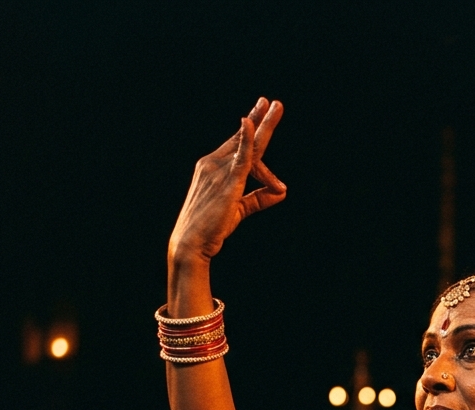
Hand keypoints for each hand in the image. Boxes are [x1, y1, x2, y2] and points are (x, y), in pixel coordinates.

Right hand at [168, 97, 286, 263]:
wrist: (192, 241)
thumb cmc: (212, 228)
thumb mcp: (239, 209)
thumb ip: (259, 198)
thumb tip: (282, 191)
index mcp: (212, 167)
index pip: (236, 146)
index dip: (248, 130)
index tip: (258, 113)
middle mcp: (213, 164)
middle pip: (242, 139)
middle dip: (259, 119)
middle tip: (273, 103)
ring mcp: (218, 171)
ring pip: (248, 148)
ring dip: (264, 127)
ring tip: (276, 108)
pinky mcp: (226, 183)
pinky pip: (239, 158)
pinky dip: (245, 140)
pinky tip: (250, 123)